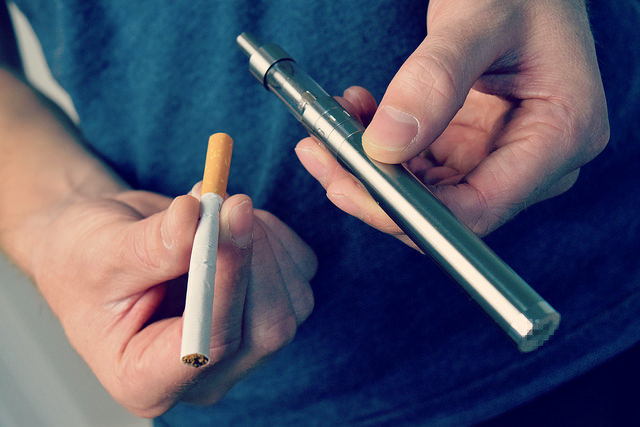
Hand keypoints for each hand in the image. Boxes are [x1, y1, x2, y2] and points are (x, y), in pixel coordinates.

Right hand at [27, 186, 315, 416]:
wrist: (102, 248)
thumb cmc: (86, 260)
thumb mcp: (100, 249)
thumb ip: (150, 243)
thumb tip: (196, 218)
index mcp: (148, 377)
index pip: (211, 345)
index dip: (228, 279)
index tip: (231, 216)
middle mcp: (205, 372)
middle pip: (267, 328)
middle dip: (255, 255)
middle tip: (228, 200)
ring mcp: (241, 345)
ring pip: (292, 299)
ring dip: (266, 241)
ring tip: (220, 206)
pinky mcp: (263, 311)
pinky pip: (300, 274)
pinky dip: (279, 238)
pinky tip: (238, 221)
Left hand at [296, 0, 608, 240]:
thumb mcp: (479, 20)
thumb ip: (435, 79)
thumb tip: (386, 147)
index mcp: (561, 136)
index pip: (481, 208)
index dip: (410, 212)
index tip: (351, 184)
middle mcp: (535, 162)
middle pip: (446, 211)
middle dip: (377, 190)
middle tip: (322, 152)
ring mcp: (500, 159)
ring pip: (424, 196)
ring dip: (372, 170)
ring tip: (334, 122)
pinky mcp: (471, 150)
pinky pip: (417, 170)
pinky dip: (381, 150)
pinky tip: (360, 114)